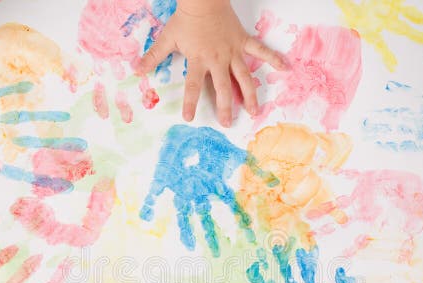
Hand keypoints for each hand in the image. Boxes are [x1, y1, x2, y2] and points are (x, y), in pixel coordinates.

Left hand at [136, 0, 284, 125]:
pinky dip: (273, 59)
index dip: (190, 103)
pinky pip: (260, 52)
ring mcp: (233, 51)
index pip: (193, 86)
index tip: (189, 119)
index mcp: (199, 60)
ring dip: (249, 95)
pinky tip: (286, 68)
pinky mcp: (243, 41)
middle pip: (222, 88)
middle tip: (227, 123)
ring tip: (254, 111)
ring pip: (243, 78)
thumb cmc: (186, 19)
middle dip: (224, 108)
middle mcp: (218, 59)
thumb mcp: (168, 38)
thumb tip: (136, 71)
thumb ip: (153, 57)